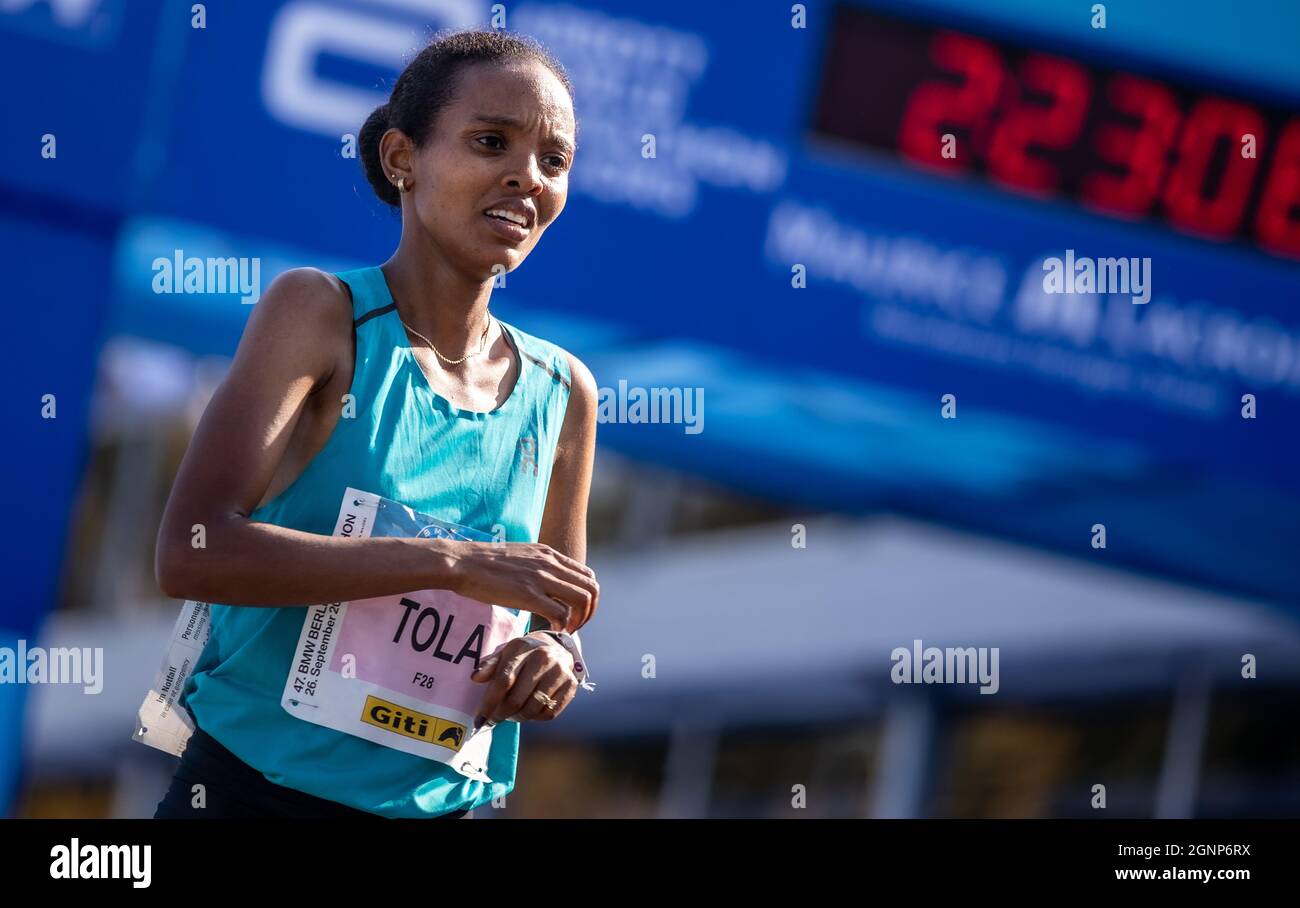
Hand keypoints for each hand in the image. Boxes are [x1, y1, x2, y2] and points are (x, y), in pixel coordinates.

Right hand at [447, 541, 597, 633]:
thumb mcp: (519, 556)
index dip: (588, 598)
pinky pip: (560, 614)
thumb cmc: (483, 563)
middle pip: (591, 589)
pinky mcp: (528, 594)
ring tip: (564, 631)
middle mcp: (550, 563)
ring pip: (582, 600)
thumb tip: (543, 584)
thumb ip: (536, 566)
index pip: (587, 575)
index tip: (575, 613)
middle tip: (574, 627)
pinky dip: (561, 627)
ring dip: (579, 621)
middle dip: (589, 612)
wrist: (461, 562)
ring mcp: (540, 578)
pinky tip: (549, 632)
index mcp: (549, 554)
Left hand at [470, 634, 577, 724]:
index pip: (503, 681)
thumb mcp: (505, 653)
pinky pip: (549, 713)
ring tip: (512, 714)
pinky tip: (530, 711)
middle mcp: (544, 658)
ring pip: (532, 709)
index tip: (480, 719)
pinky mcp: (571, 685)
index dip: (489, 703)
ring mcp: (560, 672)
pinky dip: (536, 718)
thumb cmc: (524, 654)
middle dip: (501, 714)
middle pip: (517, 699)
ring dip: (518, 718)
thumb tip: (475, 678)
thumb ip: (489, 665)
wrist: (557, 647)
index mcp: (523, 648)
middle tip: (495, 719)